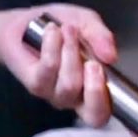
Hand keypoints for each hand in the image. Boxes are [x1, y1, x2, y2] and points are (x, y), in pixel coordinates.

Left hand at [0, 4, 117, 126]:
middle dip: (94, 84)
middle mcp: (74, 98)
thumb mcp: (88, 23)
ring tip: (68, 29)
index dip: (106, 102)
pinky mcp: (34, 84)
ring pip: (70, 85)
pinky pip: (49, 68)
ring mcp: (53, 93)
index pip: (102, 113)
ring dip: (71, 52)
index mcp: (93, 89)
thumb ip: (102, 38)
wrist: (25, 23)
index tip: (104, 72)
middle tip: (93, 62)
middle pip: (90, 108)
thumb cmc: (61, 27)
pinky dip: (53, 46)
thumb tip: (112, 57)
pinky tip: (52, 31)